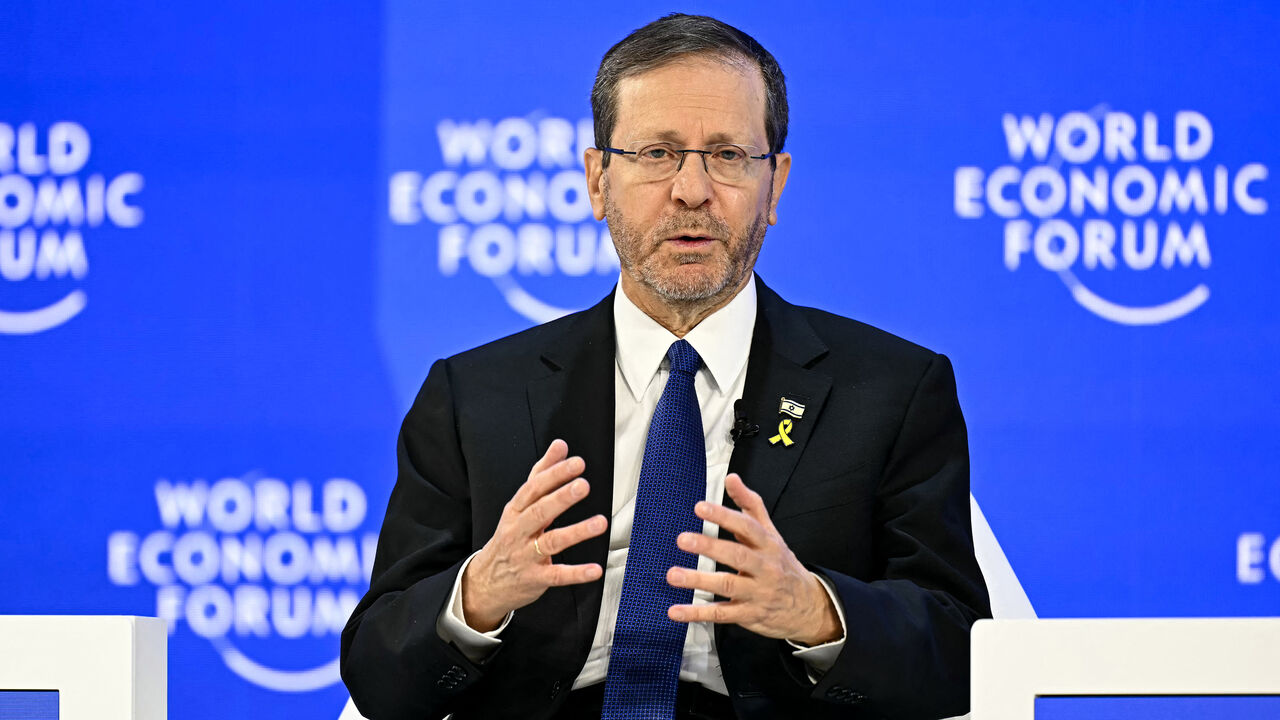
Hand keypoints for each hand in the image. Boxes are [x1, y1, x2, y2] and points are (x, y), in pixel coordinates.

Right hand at [461, 439, 607, 630]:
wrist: (484, 583)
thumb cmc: (508, 538)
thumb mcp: (519, 506)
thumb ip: (541, 474)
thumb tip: (559, 446)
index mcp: (516, 511)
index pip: (534, 488)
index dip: (555, 475)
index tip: (576, 463)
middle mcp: (519, 531)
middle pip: (540, 512)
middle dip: (562, 498)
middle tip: (583, 485)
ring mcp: (526, 556)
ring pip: (551, 542)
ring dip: (576, 532)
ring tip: (600, 522)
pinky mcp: (535, 579)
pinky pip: (557, 575)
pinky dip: (576, 573)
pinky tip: (594, 569)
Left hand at [665, 473, 841, 645]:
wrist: (809, 607)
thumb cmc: (782, 565)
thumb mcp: (771, 534)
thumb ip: (750, 505)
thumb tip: (732, 479)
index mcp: (768, 544)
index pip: (747, 527)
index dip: (723, 516)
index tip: (700, 507)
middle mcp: (764, 568)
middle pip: (737, 555)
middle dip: (709, 546)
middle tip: (683, 539)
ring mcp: (757, 592)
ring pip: (727, 586)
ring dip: (698, 580)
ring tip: (674, 574)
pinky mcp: (748, 615)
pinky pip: (721, 614)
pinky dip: (697, 613)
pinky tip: (676, 610)